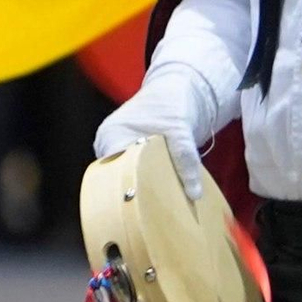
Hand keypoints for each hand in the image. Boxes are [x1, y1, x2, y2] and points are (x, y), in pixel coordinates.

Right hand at [94, 61, 209, 201]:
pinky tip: (160, 194)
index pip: (113, 173)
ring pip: (127, 177)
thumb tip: (194, 194)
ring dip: (143, 188)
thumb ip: (185, 159)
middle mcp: (106, 145)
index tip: (146, 208)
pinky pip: (134, 173)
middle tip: (155, 212)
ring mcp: (115, 151)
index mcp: (111, 136)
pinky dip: (147, 181)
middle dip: (137, 193)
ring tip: (159, 207)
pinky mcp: (128, 154)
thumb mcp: (181, 130)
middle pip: (119, 178)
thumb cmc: (173, 103)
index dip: (130, 190)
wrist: (177, 90)